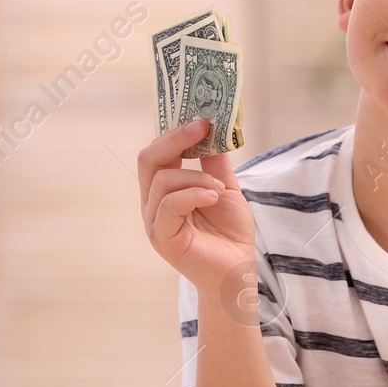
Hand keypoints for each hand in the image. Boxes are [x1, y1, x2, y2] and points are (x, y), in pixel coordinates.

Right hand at [137, 119, 256, 289]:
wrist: (238, 272)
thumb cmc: (230, 233)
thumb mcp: (225, 188)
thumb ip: (215, 162)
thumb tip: (214, 128)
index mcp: (164, 190)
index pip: (156, 152)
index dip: (173, 130)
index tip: (200, 114)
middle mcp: (153, 204)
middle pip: (149, 159)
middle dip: (175, 138)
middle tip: (202, 126)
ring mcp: (154, 222)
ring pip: (163, 179)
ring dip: (197, 177)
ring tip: (219, 190)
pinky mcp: (162, 239)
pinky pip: (170, 205)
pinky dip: (194, 194)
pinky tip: (213, 197)